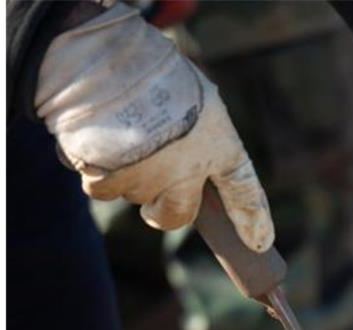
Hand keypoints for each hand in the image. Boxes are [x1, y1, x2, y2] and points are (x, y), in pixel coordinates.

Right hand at [34, 3, 273, 251]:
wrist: (104, 63)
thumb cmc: (154, 71)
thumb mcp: (196, 94)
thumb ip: (199, 131)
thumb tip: (189, 163)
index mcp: (219, 145)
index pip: (244, 193)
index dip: (254, 220)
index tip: (259, 243)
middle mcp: (188, 173)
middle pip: (176, 216)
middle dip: (163, 211)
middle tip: (152, 191)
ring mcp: (147, 181)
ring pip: (133, 195)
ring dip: (124, 174)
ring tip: (117, 133)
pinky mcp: (106, 181)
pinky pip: (99, 187)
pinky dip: (92, 168)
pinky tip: (92, 138)